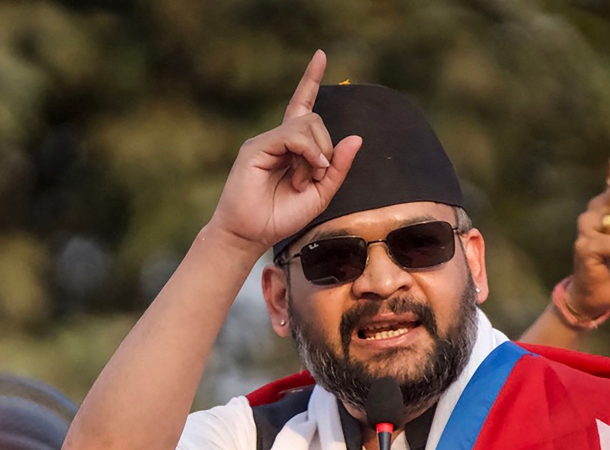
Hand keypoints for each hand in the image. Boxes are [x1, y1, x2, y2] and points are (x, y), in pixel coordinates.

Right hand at [209, 50, 362, 252]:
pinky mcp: (256, 147)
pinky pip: (291, 135)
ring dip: (317, 151)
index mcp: (292, 148)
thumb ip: (338, 167)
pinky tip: (307, 170)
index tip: (320, 54)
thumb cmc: (282, 216)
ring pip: (305, 124)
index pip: (303, 106)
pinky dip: (306, 150)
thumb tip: (357, 137)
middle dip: (326, 146)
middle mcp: (278, 140)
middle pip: (314, 118)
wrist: (252, 234)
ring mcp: (266, 142)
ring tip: (306, 179)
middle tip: (317, 175)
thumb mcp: (321, 194)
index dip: (310, 80)